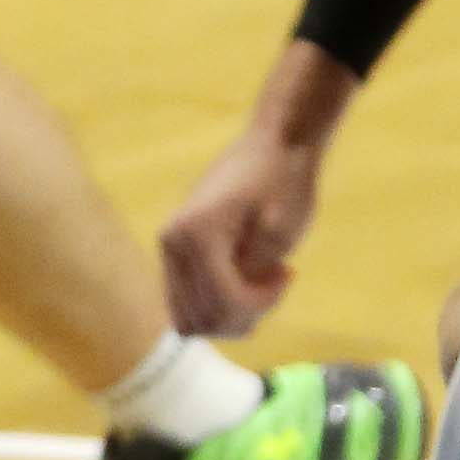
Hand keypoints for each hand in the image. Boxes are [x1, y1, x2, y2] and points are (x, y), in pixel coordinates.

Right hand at [161, 103, 327, 340]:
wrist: (274, 142)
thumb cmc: (285, 180)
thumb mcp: (282, 233)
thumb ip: (252, 277)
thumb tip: (225, 311)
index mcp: (196, 234)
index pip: (222, 301)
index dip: (261, 303)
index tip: (288, 274)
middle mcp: (172, 240)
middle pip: (199, 317)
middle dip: (243, 314)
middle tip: (275, 281)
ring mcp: (170, 244)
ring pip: (188, 314)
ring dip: (228, 312)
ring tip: (262, 281)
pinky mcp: (176, 247)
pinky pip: (188, 295)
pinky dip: (218, 299)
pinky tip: (248, 275)